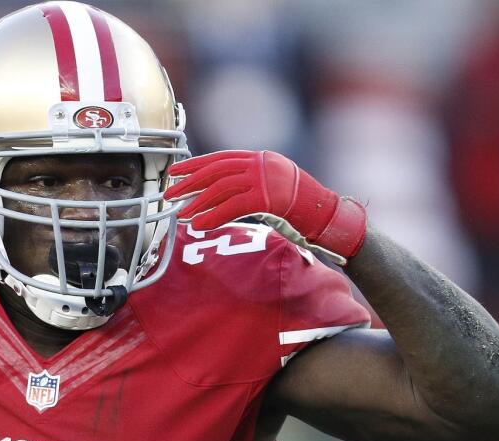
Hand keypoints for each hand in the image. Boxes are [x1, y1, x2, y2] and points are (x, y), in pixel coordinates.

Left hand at [164, 150, 366, 263]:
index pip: (221, 158)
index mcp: (261, 158)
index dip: (195, 165)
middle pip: (216, 170)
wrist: (329, 218)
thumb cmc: (300, 210)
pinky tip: (200, 225)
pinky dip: (214, 216)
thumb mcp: (272, 189)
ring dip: (198, 202)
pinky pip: (233, 206)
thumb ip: (248, 186)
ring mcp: (266, 179)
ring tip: (181, 215)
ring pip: (221, 188)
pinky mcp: (269, 197)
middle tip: (169, 195)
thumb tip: (215, 194)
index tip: (175, 173)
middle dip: (189, 183)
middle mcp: (262, 164)